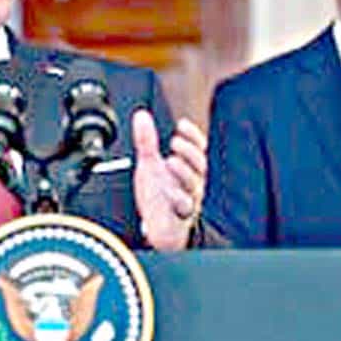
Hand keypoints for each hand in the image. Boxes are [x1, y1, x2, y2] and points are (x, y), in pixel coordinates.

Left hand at [131, 110, 206, 250]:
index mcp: (188, 167)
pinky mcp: (181, 217)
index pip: (198, 148)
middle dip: (189, 152)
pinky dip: (178, 199)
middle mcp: (192, 182)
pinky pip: (185, 208)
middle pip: (200, 165)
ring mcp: (189, 199)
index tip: (181, 124)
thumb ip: (147, 141)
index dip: (193, 135)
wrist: (156, 226)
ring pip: (194, 186)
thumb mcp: (149, 164)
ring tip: (171, 161)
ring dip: (184, 172)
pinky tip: (170, 191)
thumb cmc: (158, 193)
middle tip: (174, 142)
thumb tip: (141, 115)